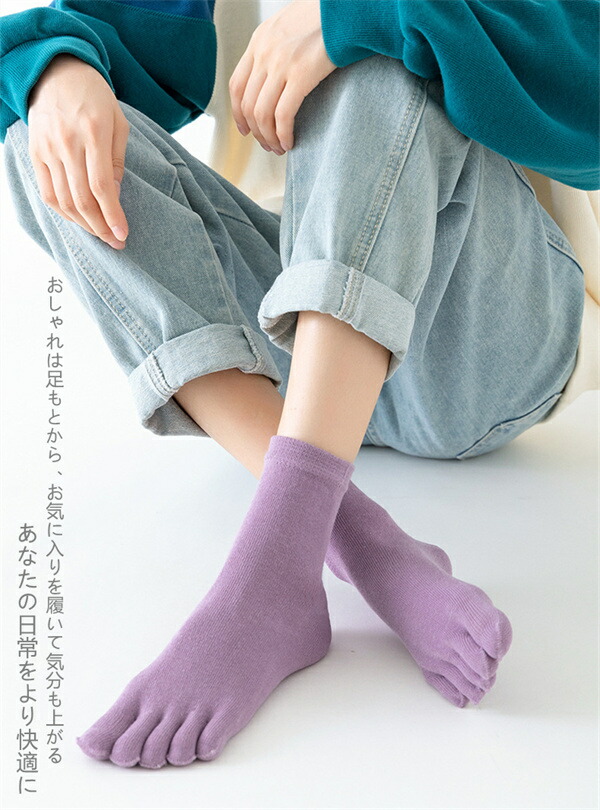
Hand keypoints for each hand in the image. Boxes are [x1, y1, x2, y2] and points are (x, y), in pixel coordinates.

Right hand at [27, 53, 129, 248]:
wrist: (57, 73)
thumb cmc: (95, 99)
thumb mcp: (118, 123)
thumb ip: (117, 161)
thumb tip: (114, 197)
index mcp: (93, 132)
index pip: (102, 186)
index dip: (112, 215)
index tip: (123, 234)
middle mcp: (67, 142)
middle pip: (81, 199)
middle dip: (100, 227)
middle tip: (115, 241)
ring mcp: (48, 149)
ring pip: (63, 200)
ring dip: (84, 224)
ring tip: (100, 234)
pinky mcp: (35, 153)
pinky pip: (48, 193)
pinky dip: (63, 212)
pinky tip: (79, 220)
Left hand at [228, 0, 335, 154]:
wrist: (347, 7)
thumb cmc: (326, 16)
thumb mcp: (290, 25)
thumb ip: (277, 47)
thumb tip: (275, 76)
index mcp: (259, 40)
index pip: (236, 85)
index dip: (238, 114)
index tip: (246, 130)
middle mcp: (264, 52)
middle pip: (247, 105)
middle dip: (256, 132)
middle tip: (268, 145)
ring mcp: (280, 63)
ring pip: (262, 114)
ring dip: (269, 137)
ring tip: (280, 147)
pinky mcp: (301, 74)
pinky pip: (283, 115)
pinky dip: (283, 134)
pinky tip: (290, 142)